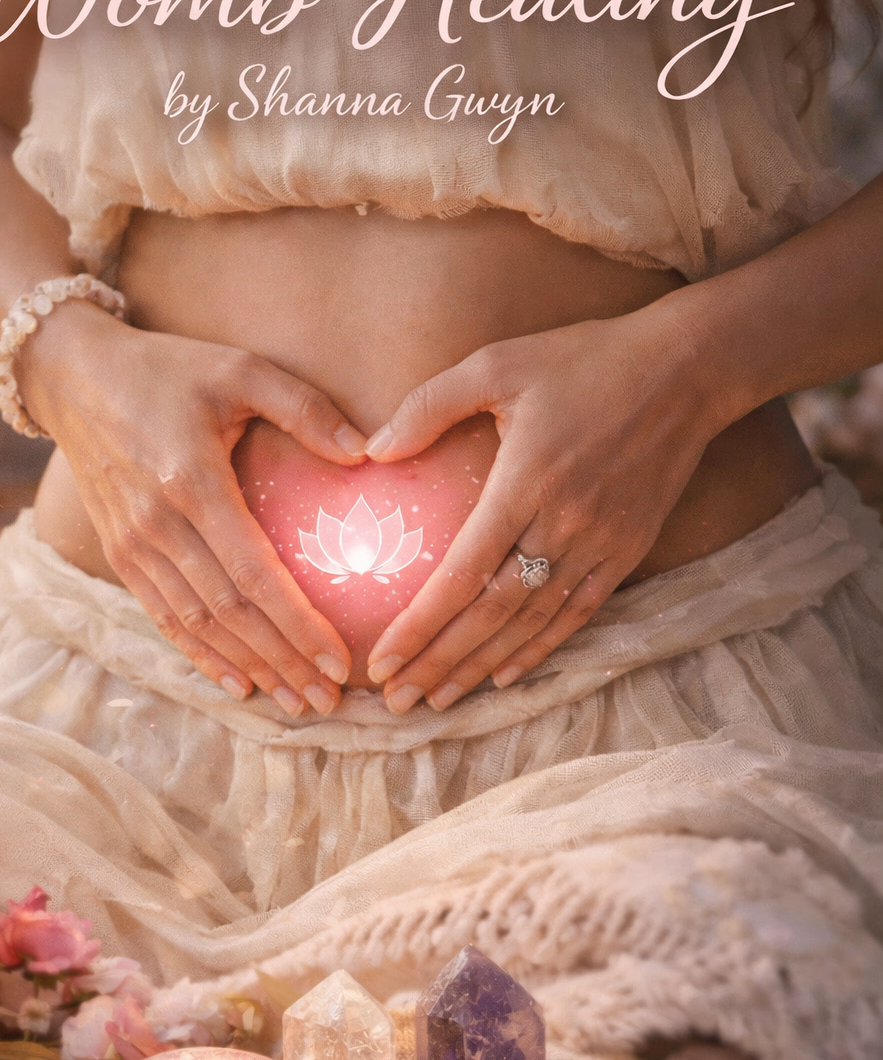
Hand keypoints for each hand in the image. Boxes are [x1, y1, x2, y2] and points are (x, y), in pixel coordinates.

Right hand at [20, 301, 367, 713]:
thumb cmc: (168, 368)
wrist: (72, 375)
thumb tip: (367, 451)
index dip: (298, 626)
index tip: (340, 660)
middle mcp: (157, 526)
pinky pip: (165, 618)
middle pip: (230, 614)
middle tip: (330, 701)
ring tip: (296, 702)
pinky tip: (239, 683)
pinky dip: (203, 656)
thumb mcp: (240, 369)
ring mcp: (132, 546)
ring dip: (250, 669)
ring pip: (198, 626)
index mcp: (192, 483)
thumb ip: (305, 407)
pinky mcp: (119, 554)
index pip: (255, 576)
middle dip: (283, 663)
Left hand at [362, 298, 727, 710]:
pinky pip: (577, 615)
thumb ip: (429, 405)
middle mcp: (563, 524)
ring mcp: (600, 544)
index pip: (463, 573)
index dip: (420, 625)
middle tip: (395, 700)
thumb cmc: (583, 358)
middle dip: (438, 663)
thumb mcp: (497, 363)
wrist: (688, 370)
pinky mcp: (627, 550)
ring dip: (480, 668)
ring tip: (436, 701)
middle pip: (492, 614)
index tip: (380, 661)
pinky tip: (503, 676)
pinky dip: (539, 651)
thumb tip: (371, 449)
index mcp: (526, 482)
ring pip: (532, 625)